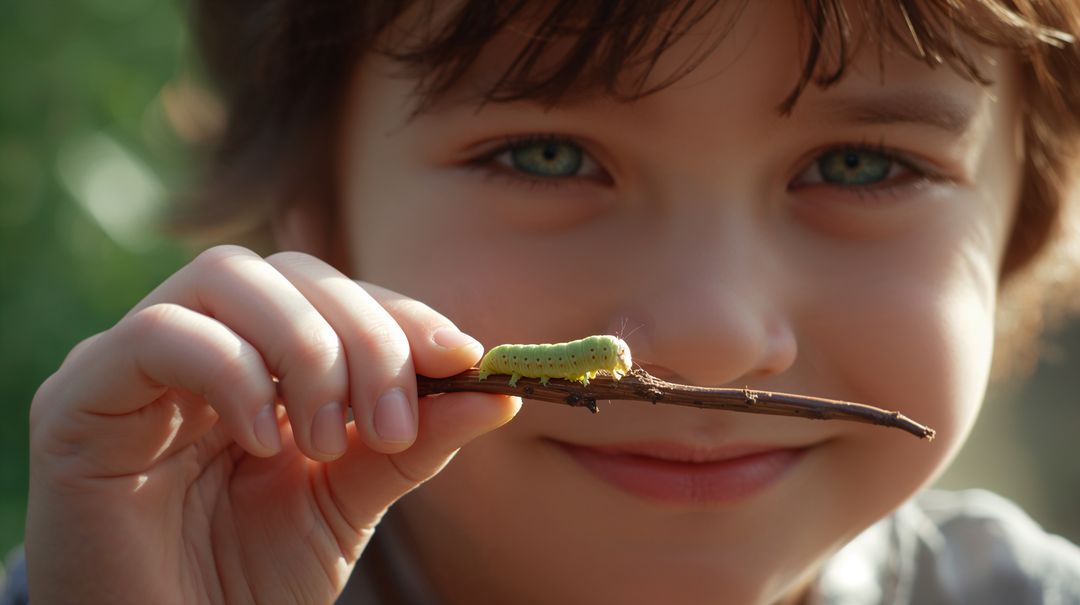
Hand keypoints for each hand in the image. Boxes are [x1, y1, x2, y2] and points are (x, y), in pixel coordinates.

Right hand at [26, 245, 519, 603]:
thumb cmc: (248, 581)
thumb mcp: (349, 500)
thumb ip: (413, 441)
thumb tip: (499, 392)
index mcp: (261, 360)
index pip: (336, 294)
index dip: (402, 314)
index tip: (463, 358)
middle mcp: (200, 344)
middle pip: (290, 272)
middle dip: (363, 334)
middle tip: (390, 420)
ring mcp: (135, 364)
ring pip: (226, 278)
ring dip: (305, 348)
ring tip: (328, 439)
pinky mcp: (80, 399)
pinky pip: (159, 335)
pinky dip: (232, 372)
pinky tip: (266, 441)